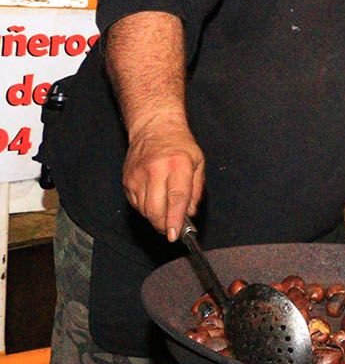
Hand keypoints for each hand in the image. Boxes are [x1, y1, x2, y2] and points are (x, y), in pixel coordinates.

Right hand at [122, 118, 204, 241]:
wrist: (154, 128)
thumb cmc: (180, 146)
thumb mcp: (198, 163)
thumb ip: (196, 190)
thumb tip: (190, 214)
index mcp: (177, 165)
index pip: (176, 198)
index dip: (175, 220)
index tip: (175, 235)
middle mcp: (155, 171)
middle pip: (156, 210)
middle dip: (163, 225)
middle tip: (172, 230)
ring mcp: (138, 176)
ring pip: (145, 210)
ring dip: (155, 218)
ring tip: (165, 211)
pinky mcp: (127, 181)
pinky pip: (136, 204)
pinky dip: (146, 208)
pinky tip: (154, 199)